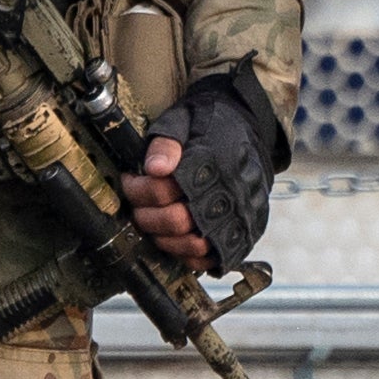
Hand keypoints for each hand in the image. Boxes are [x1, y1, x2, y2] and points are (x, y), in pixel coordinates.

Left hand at [122, 67, 280, 270]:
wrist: (249, 130)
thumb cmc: (209, 126)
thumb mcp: (182, 120)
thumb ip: (165, 142)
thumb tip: (154, 169)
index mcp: (213, 162)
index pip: (164, 190)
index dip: (138, 190)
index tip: (129, 181)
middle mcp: (230, 193)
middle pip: (177, 221)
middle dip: (147, 217)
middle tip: (138, 207)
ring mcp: (240, 216)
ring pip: (193, 245)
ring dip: (164, 238)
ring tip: (156, 222)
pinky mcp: (245, 233)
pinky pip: (213, 258)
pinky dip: (189, 255)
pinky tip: (177, 238)